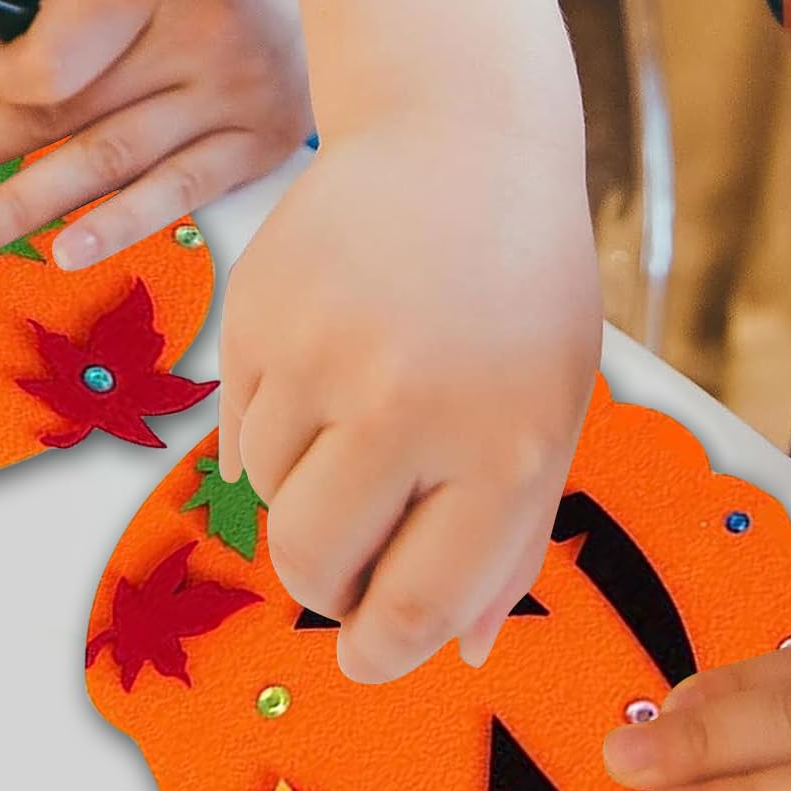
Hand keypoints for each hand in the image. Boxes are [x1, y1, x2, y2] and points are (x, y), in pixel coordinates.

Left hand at [0, 0, 311, 266]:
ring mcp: (235, 97)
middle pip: (67, 108)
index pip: (54, 47)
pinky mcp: (262, 146)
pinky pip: (180, 192)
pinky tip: (68, 251)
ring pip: (113, 159)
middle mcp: (198, 36)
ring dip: (29, 202)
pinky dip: (120, 223)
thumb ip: (48, 40)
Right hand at [219, 113, 600, 684]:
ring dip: (306, 485)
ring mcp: (321, 357)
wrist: (458, 137)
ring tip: (365, 409)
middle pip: (313, 566)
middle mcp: (408, 407)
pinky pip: (237, 429)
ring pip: (266, 497)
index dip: (383, 650)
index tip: (368, 654)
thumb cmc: (521, 288)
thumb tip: (460, 650)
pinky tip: (331, 363)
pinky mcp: (255, 317)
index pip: (416, 605)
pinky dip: (276, 425)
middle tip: (353, 558)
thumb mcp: (552, 415)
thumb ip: (511, 539)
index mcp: (503, 446)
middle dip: (328, 584)